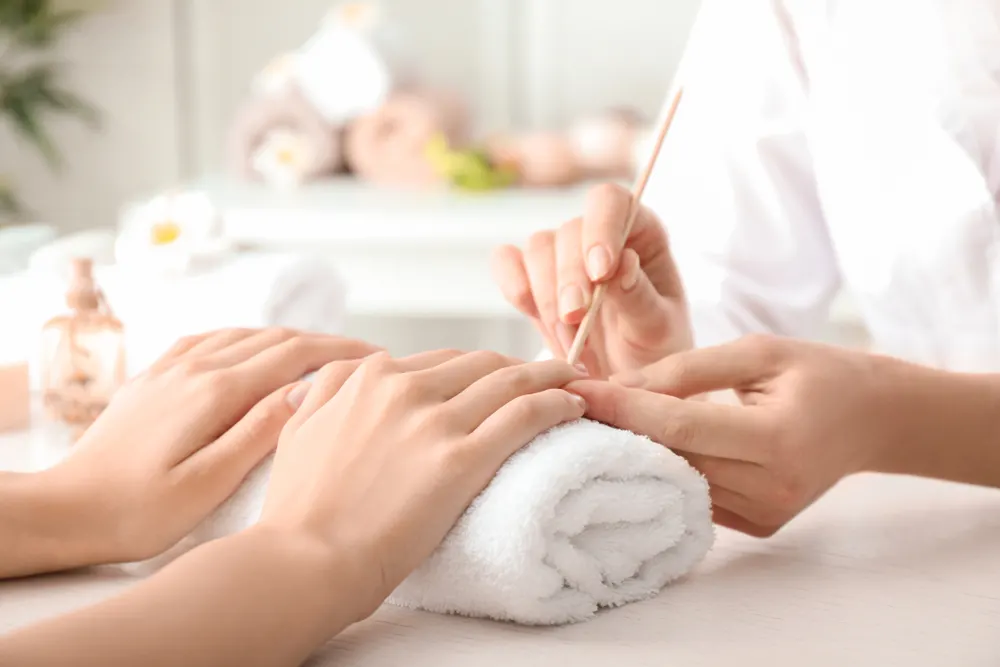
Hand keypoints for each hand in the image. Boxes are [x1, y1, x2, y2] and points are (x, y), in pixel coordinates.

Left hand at [46, 328, 379, 564]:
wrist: (67, 509)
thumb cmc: (138, 511)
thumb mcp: (207, 483)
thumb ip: (258, 432)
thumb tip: (304, 390)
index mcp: (214, 393)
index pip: (293, 356)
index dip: (340, 353)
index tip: (376, 357)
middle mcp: (194, 369)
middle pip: (273, 338)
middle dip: (323, 342)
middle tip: (362, 357)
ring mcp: (171, 369)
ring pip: (243, 334)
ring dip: (287, 338)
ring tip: (319, 354)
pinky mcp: (154, 377)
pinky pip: (209, 339)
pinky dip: (244, 336)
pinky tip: (252, 346)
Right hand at [257, 350, 587, 617]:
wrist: (306, 559)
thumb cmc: (299, 507)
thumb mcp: (299, 428)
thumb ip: (329, 388)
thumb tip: (353, 368)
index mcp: (370, 379)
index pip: (443, 360)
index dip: (478, 366)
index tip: (497, 375)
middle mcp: (406, 389)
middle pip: (482, 363)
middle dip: (519, 365)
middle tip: (547, 374)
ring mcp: (436, 422)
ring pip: (510, 380)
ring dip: (549, 375)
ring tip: (572, 380)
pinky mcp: (463, 460)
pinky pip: (525, 415)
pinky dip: (555, 403)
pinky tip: (572, 406)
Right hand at [491, 182, 691, 377]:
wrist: (625, 380)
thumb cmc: (653, 351)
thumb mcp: (660, 330)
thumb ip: (642, 298)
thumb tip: (622, 264)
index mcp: (640, 232)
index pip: (611, 203)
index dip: (601, 228)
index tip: (600, 272)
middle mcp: (597, 233)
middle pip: (569, 231)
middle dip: (569, 279)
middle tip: (576, 320)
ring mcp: (561, 254)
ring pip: (538, 249)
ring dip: (547, 297)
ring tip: (570, 341)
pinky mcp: (531, 277)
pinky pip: (507, 263)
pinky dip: (514, 286)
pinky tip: (530, 313)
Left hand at [570, 336, 933, 536]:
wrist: (875, 419)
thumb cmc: (819, 373)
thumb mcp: (758, 352)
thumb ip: (687, 370)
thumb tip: (619, 385)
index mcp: (779, 439)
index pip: (681, 427)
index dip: (624, 409)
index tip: (579, 390)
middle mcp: (773, 487)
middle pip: (673, 460)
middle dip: (619, 431)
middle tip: (572, 403)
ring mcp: (767, 513)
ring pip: (679, 482)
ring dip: (635, 453)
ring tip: (597, 421)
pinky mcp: (760, 524)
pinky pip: (697, 496)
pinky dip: (666, 470)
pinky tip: (640, 446)